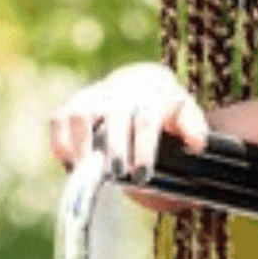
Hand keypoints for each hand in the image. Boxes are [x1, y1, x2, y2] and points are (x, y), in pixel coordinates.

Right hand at [48, 63, 209, 178]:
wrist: (143, 83)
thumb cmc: (165, 109)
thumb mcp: (186, 115)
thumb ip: (193, 128)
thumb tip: (197, 144)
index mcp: (153, 97)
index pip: (147, 121)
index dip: (143, 148)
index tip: (140, 174)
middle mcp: (123, 93)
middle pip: (114, 119)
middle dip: (114, 149)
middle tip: (116, 175)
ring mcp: (97, 96)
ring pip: (80, 113)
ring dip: (81, 144)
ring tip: (87, 172)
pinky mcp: (76, 102)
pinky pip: (59, 117)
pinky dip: (60, 141)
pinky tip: (69, 163)